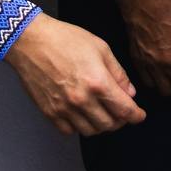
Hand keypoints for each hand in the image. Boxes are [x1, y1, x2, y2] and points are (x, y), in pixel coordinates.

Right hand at [7, 13, 146, 136]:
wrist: (32, 41)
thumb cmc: (66, 39)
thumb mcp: (101, 48)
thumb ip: (118, 73)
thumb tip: (130, 93)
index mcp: (98, 82)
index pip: (124, 110)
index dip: (136, 116)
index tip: (139, 116)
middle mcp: (81, 99)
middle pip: (109, 125)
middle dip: (120, 121)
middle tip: (120, 112)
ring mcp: (63, 108)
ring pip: (90, 131)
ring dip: (100, 125)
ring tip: (101, 112)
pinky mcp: (49, 112)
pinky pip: (69, 131)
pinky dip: (79, 126)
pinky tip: (82, 114)